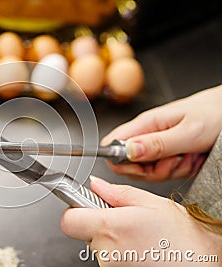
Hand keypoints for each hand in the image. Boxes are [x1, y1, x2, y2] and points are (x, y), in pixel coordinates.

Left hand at [61, 177, 221, 265]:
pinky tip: (139, 248)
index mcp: (110, 228)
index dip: (75, 211)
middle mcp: (106, 252)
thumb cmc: (182, 238)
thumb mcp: (150, 203)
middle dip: (99, 223)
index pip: (69, 221)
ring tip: (137, 236)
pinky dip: (120, 252)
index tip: (85, 206)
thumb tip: (95, 184)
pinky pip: (109, 259)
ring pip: (98, 246)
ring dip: (112, 239)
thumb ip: (117, 193)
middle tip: (123, 220)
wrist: (201, 265)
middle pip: (84, 232)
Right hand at [101, 85, 221, 180]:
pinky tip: (192, 157)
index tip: (142, 166)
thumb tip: (126, 151)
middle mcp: (147, 137)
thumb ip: (156, 144)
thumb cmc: (215, 114)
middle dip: (153, 170)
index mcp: (144, 124)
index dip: (120, 161)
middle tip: (174, 158)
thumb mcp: (188, 132)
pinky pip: (166, 174)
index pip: (112, 145)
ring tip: (188, 154)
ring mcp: (158, 148)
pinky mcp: (169, 157)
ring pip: (149, 173)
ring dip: (171, 170)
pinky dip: (181, 170)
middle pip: (130, 165)